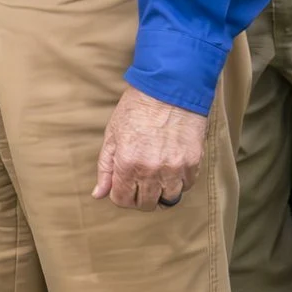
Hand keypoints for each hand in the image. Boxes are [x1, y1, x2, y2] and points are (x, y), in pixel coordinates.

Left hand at [93, 86, 205, 207]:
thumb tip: (99, 194)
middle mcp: (151, 170)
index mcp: (127, 163)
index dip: (120, 195)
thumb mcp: (112, 135)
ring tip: (157, 177)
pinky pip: (186, 186)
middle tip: (139, 183)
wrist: (169, 88)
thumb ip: (106, 167)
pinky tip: (171, 168)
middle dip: (139, 197)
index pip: (123, 200)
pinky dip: (178, 182)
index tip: (123, 186)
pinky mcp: (193, 162)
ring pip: (168, 199)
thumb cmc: (137, 108)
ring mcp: (174, 168)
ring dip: (161, 192)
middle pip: (145, 204)